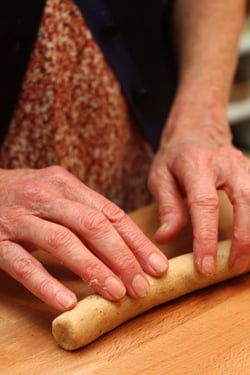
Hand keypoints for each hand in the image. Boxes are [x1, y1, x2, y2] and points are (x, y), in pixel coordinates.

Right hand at [0, 166, 167, 310]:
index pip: (109, 212)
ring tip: (115, 294)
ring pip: (62, 242)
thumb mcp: (55, 193)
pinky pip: (24, 264)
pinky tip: (67, 303)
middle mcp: (45, 196)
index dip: (135, 241)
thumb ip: (84, 212)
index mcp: (65, 184)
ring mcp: (20, 218)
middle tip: (141, 286)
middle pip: (92, 225)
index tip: (156, 265)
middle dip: (122, 257)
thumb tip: (125, 245)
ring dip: (93, 269)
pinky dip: (46, 284)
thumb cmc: (23, 196)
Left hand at [148, 115, 249, 275]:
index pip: (205, 204)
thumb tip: (166, 238)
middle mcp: (226, 162)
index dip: (206, 237)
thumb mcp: (160, 177)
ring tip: (245, 259)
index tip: (205, 265)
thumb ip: (167, 207)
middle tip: (233, 265)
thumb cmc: (175, 157)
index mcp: (196, 164)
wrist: (196, 130)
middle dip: (243, 237)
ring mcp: (244, 165)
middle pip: (245, 200)